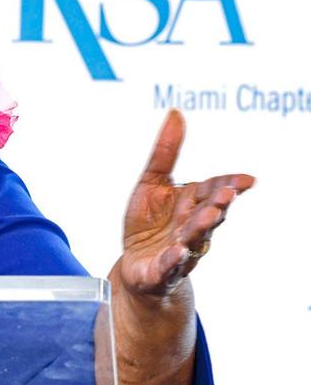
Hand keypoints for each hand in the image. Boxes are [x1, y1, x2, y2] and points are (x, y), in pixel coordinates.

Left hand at [117, 109, 254, 296]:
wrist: (137, 266)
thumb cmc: (149, 223)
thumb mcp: (151, 182)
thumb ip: (165, 152)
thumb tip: (176, 113)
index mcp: (191, 204)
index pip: (213, 190)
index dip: (229, 185)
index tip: (247, 180)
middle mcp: (191, 228)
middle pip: (208, 214)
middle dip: (218, 204)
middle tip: (227, 194)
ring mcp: (180, 251)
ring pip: (194, 240)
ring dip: (201, 229)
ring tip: (209, 217)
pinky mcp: (161, 271)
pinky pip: (169, 267)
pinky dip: (173, 260)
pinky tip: (177, 252)